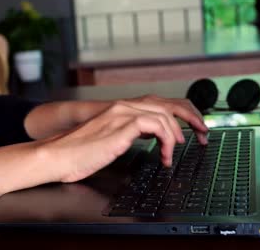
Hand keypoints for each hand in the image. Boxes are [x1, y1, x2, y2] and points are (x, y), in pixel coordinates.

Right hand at [37, 97, 207, 182]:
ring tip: (176, 151)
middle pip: (169, 104)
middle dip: (191, 119)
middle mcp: (124, 106)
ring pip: (164, 114)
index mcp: (122, 108)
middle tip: (203, 134)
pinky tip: (165, 155)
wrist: (57, 156)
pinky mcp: (122, 126)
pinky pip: (156, 125)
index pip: (160, 104)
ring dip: (177, 134)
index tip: (193, 128)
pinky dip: (167, 140)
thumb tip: (151, 137)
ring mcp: (123, 114)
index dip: (181, 114)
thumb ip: (130, 133)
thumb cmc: (79, 152)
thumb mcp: (110, 139)